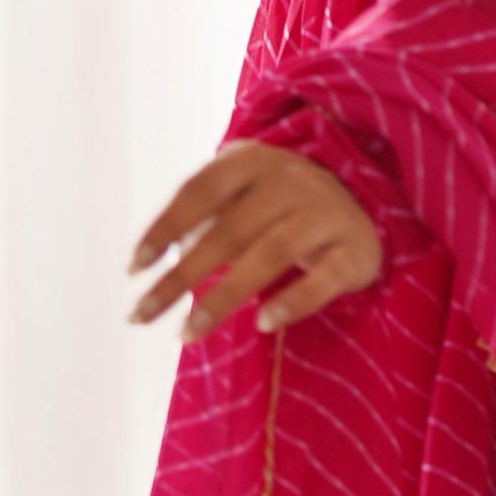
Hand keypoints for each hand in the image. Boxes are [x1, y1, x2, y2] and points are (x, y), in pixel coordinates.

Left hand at [129, 138, 384, 340]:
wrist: (360, 202)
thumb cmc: (279, 205)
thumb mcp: (240, 195)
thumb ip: (202, 219)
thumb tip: (150, 263)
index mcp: (252, 162)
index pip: (199, 191)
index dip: (164, 228)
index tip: (134, 270)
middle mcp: (290, 181)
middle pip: (228, 231)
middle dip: (180, 277)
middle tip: (142, 315)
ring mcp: (326, 214)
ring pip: (270, 256)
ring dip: (223, 297)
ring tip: (187, 333)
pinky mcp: (354, 250)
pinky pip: (324, 279)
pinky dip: (293, 301)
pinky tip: (262, 323)